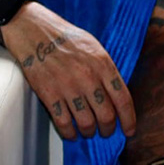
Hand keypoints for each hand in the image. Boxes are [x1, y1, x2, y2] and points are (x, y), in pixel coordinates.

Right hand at [0, 3, 136, 140]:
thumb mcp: (94, 47)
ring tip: (88, 132)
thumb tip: (116, 95)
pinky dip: (69, 133)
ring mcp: (68, 87)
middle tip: (106, 132)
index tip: (129, 130)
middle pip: (106, 116)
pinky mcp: (49, 94)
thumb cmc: (66, 39)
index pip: (123, 100)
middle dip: (108, 130)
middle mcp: (88, 78)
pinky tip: (71, 133)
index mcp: (103, 65)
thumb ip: (107, 70)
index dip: (128, 120)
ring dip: (89, 132)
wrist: (34, 31)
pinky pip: (63, 123)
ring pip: (86, 123)